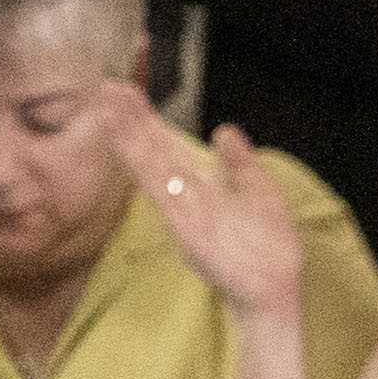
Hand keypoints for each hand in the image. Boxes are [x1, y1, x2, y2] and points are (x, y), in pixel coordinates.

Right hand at [107, 95, 308, 320]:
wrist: (270, 292)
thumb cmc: (266, 254)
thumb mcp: (261, 197)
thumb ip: (241, 164)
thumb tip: (226, 130)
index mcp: (199, 188)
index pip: (167, 147)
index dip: (148, 120)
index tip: (128, 93)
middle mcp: (183, 195)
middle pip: (152, 148)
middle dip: (130, 118)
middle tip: (107, 86)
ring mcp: (180, 207)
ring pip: (149, 161)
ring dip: (128, 131)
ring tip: (109, 101)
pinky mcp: (184, 220)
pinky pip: (160, 186)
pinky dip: (141, 162)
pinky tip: (127, 142)